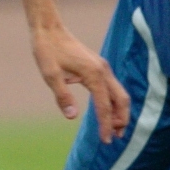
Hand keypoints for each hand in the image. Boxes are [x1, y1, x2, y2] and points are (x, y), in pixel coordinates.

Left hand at [31, 22, 129, 142]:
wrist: (49, 29)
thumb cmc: (48, 50)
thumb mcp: (50, 75)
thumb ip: (62, 96)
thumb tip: (72, 117)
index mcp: (93, 74)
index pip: (104, 106)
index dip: (105, 125)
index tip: (105, 141)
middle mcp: (102, 71)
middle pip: (121, 99)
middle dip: (121, 119)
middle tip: (117, 137)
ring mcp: (102, 68)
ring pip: (120, 93)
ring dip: (120, 111)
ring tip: (115, 129)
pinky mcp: (99, 67)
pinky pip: (113, 87)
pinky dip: (114, 102)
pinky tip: (107, 111)